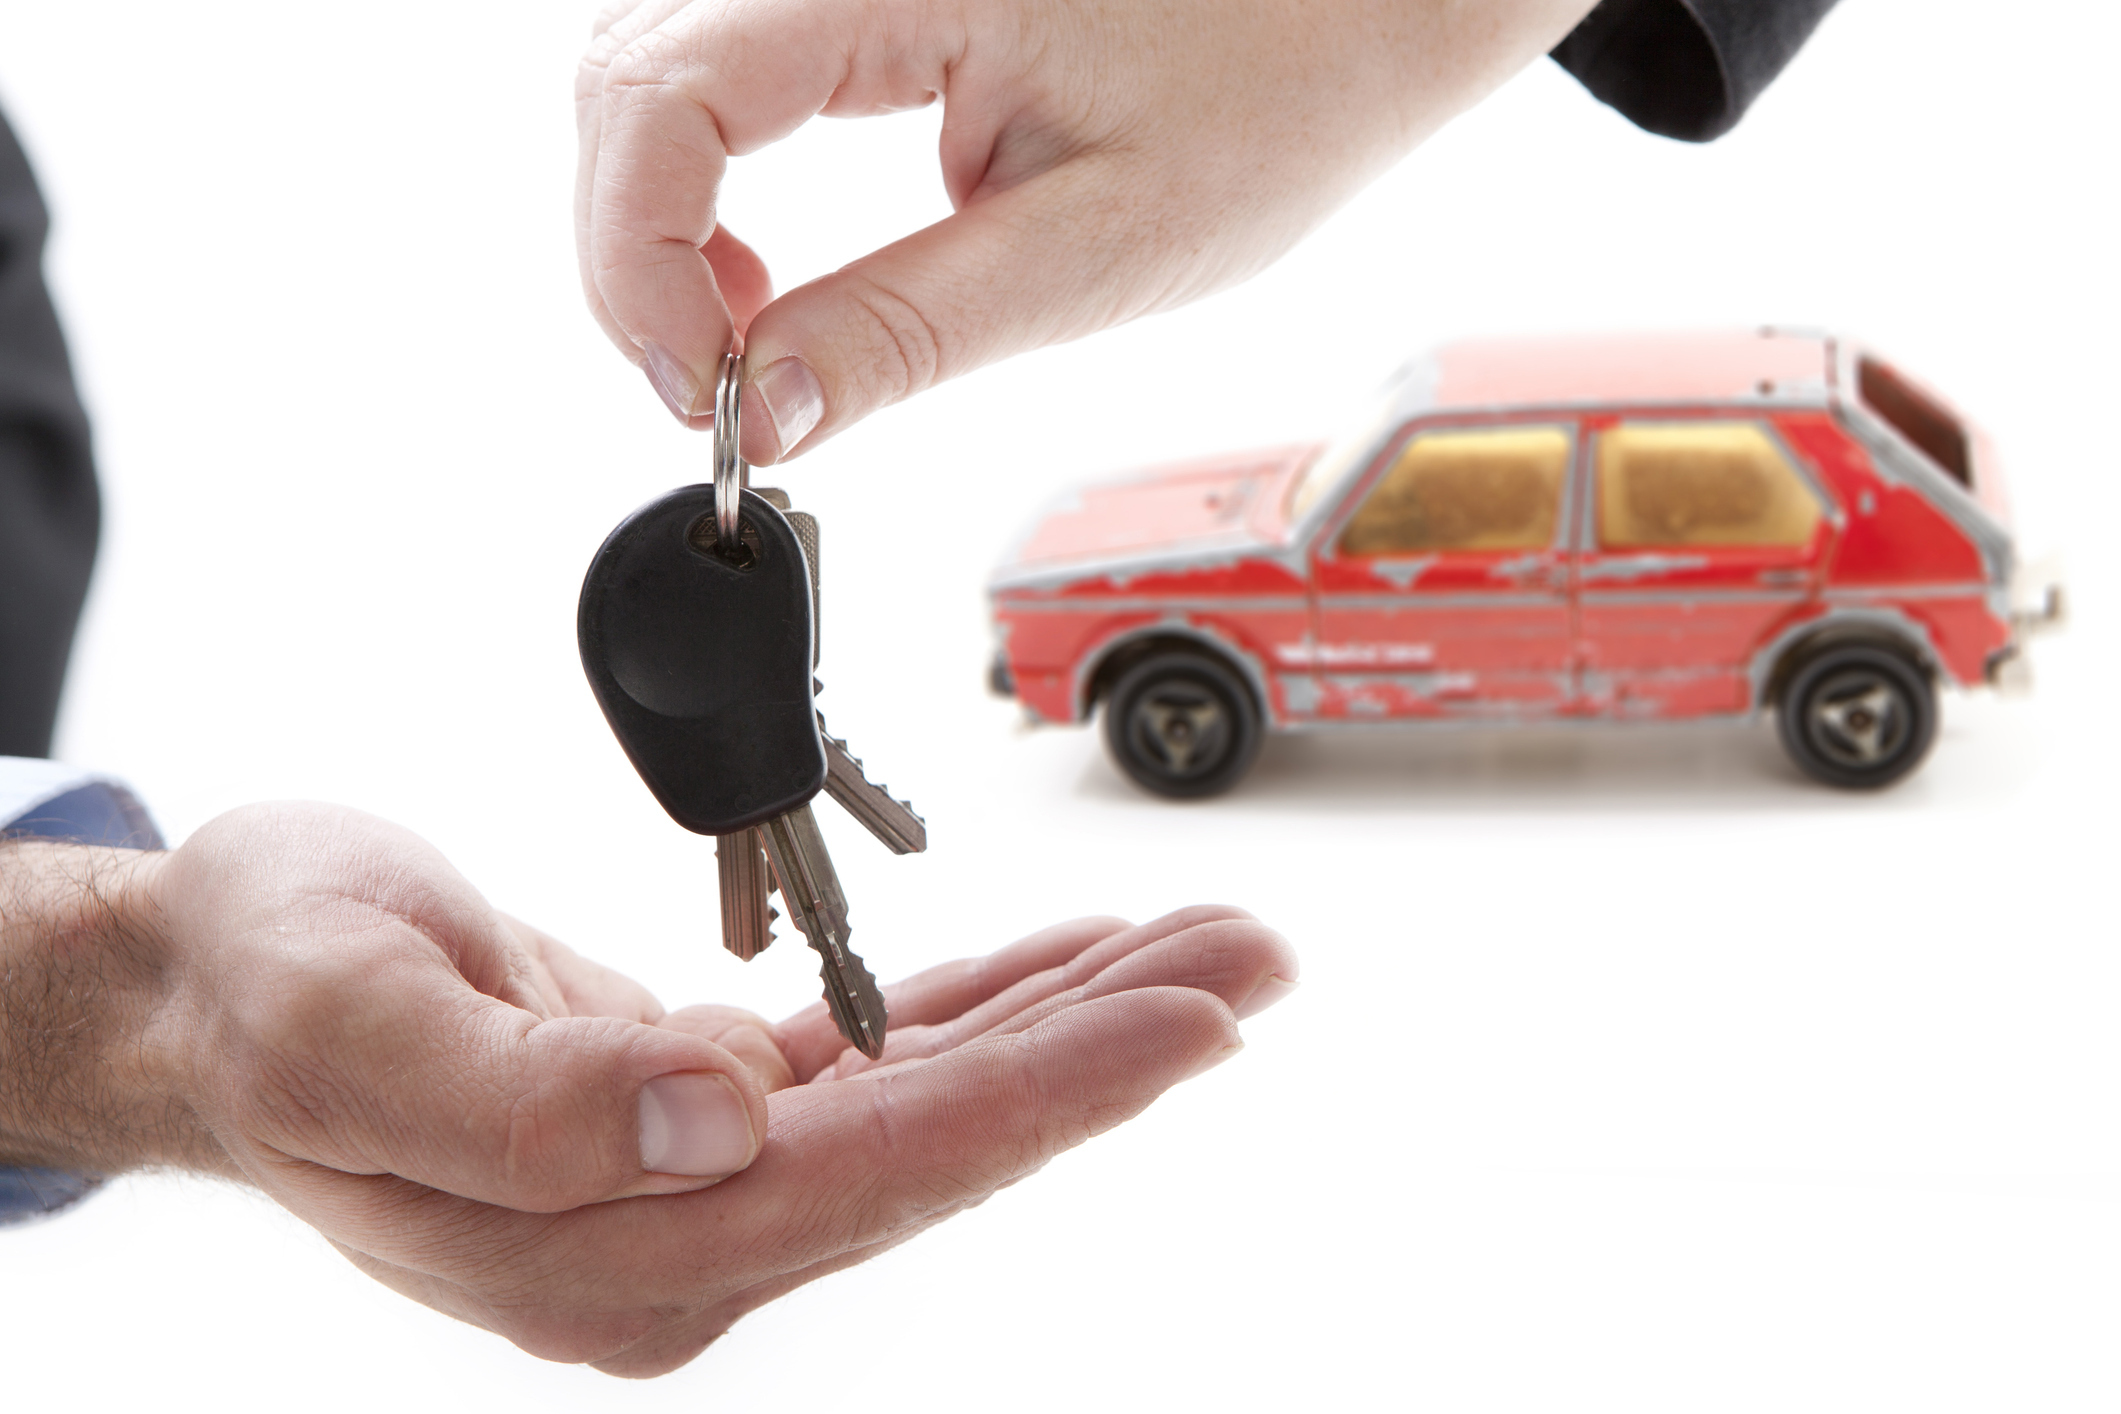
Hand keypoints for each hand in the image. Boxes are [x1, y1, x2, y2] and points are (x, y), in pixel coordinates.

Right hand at [0, 803, 1295, 1374]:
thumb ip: (530, 1100)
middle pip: (944, 1144)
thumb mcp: (350, 1023)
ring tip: (1205, 947)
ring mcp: (698, 1189)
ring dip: (1071, 1021)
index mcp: (607, 1246)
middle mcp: (679, 1239)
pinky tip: (1070, 965)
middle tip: (1255, 960)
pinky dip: (981, 1008)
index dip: (1047, 1092)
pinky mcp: (702, 1121)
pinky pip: (877, 1066)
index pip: (879, 1171)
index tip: (1190, 1022)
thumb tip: (721, 1112)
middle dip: (1109, 1048)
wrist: (206, 992)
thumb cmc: (262, 985)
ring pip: (933, 1101)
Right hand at [575, 0, 1596, 461]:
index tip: (705, 397)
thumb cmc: (1280, 84)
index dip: (638, 266)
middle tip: (722, 393)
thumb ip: (911, 326)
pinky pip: (714, 50)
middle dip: (635, 257)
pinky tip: (761, 256)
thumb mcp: (1101, 243)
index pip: (659, 96)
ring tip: (754, 336)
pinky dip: (706, 167)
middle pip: (624, 77)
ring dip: (660, 214)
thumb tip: (764, 416)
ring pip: (648, 62)